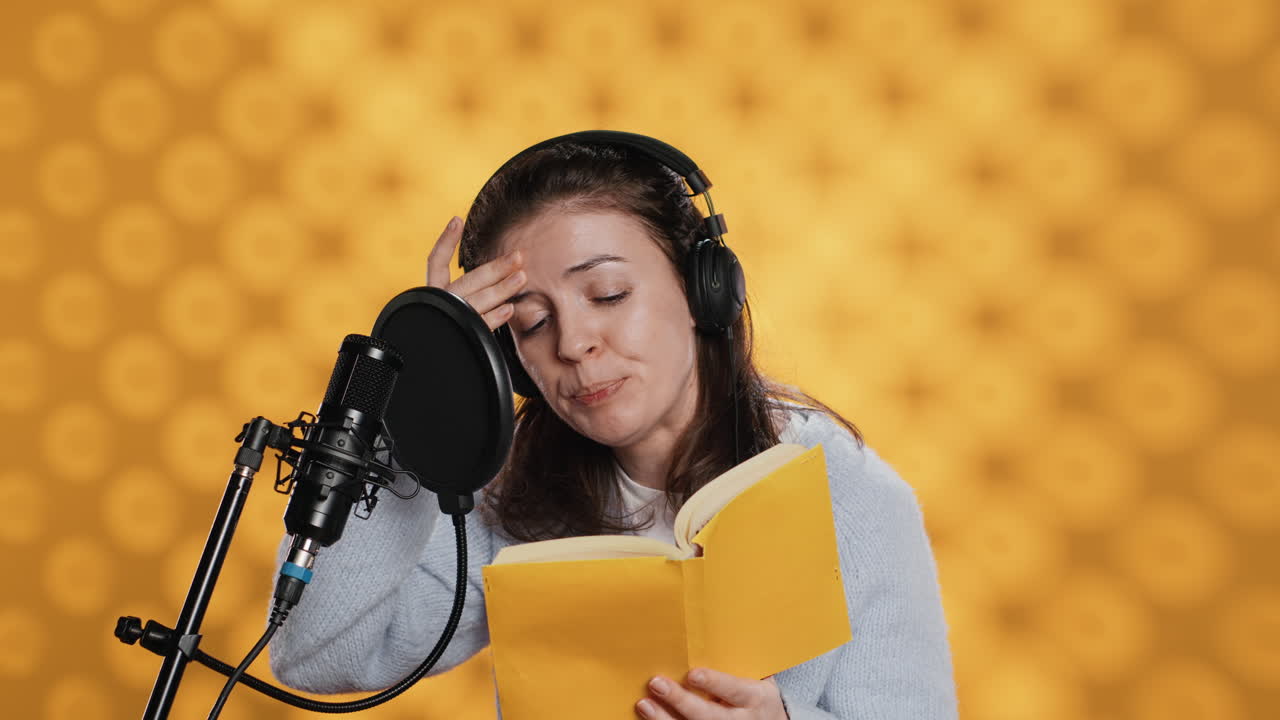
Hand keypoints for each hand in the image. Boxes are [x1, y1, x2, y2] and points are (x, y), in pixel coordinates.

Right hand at [425, 216, 526, 330]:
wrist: (428, 374)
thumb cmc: (445, 339)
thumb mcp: (452, 314)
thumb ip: (467, 295)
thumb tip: (496, 279)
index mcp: (432, 295)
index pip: (434, 262)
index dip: (445, 241)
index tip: (457, 220)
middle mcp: (439, 304)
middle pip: (468, 280)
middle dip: (495, 268)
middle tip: (518, 257)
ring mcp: (449, 321)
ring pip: (476, 299)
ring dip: (501, 288)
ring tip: (522, 278)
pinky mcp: (460, 338)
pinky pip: (479, 325)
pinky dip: (495, 317)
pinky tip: (510, 309)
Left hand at [637, 668, 787, 719]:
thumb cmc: (757, 694)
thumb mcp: (758, 679)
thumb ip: (739, 662)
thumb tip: (715, 626)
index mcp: (754, 697)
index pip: (732, 690)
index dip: (713, 683)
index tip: (692, 674)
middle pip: (708, 715)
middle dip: (681, 701)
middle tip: (657, 684)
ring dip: (665, 719)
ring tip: (644, 704)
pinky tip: (650, 716)